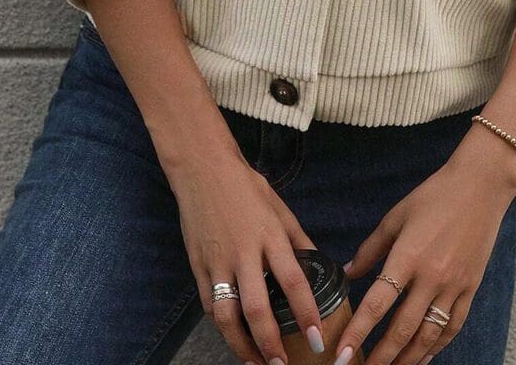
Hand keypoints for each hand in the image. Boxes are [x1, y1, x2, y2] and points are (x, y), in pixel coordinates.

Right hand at [158, 117, 325, 364]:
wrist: (202, 169)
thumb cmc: (245, 186)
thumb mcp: (279, 207)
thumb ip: (298, 237)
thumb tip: (318, 262)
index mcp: (269, 235)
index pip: (293, 282)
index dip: (306, 313)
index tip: (317, 338)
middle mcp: (243, 252)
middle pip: (257, 309)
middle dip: (270, 344)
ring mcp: (217, 262)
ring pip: (227, 316)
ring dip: (242, 346)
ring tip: (257, 362)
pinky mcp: (197, 266)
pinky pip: (209, 305)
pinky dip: (222, 325)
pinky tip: (234, 335)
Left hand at [331, 133, 515, 364]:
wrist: (479, 187)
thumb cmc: (434, 196)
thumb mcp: (396, 217)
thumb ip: (371, 249)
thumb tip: (348, 271)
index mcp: (407, 256)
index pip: (377, 304)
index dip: (357, 333)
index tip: (341, 354)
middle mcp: (431, 277)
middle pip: (402, 329)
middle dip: (380, 356)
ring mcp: (454, 286)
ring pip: (428, 336)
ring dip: (407, 359)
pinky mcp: (470, 288)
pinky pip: (453, 327)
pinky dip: (437, 346)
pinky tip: (424, 356)